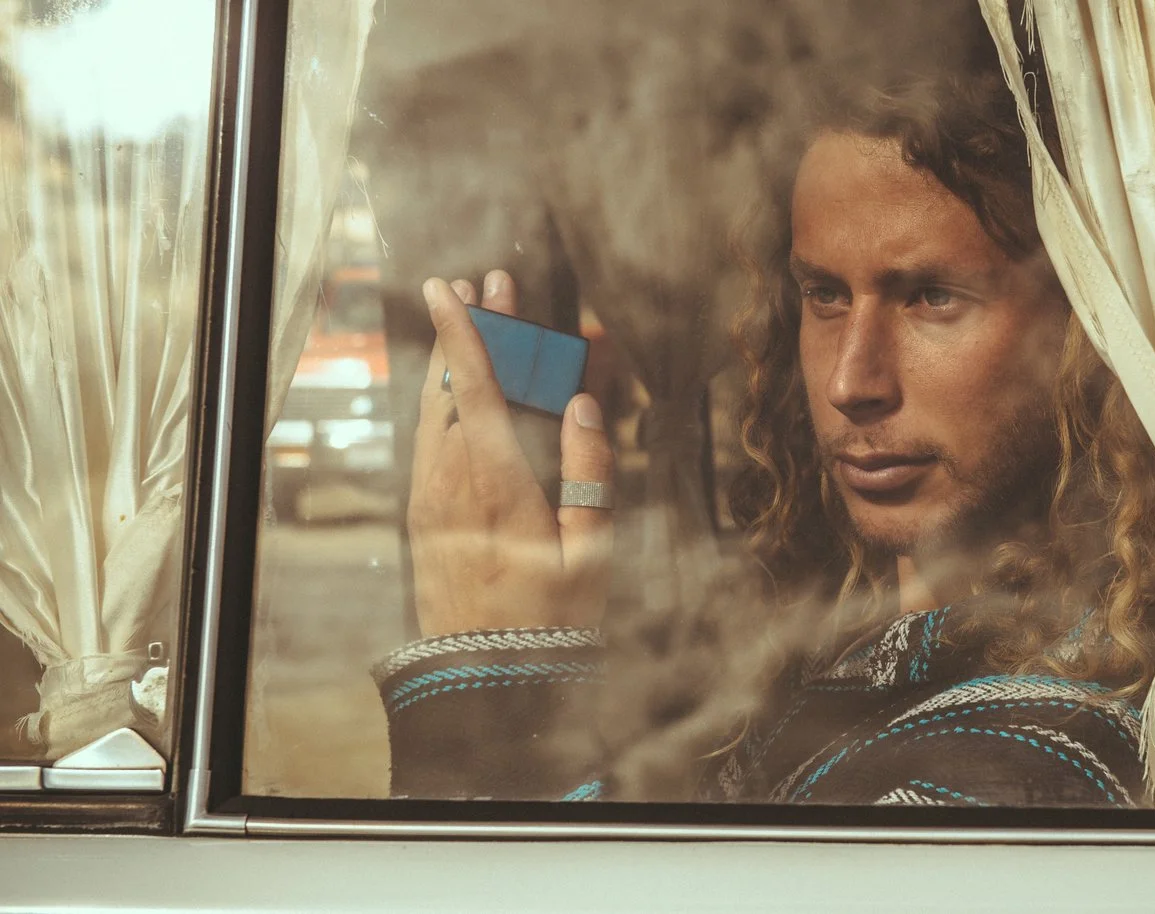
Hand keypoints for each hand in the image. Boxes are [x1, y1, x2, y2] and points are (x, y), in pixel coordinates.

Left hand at [407, 269, 613, 635]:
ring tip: (470, 321)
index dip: (465, 334)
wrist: (485, 675)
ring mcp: (431, 498)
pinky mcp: (423, 514)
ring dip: (454, 364)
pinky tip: (457, 387)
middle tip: (482, 284)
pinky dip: (445, 402)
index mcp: (498, 486)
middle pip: (455, 388)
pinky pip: (429, 440)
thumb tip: (584, 404)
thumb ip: (588, 473)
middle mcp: (452, 483)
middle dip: (468, 332)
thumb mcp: (590, 552)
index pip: (478, 391)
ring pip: (435, 411)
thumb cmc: (552, 619)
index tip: (451, 288)